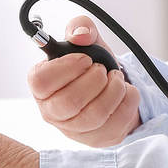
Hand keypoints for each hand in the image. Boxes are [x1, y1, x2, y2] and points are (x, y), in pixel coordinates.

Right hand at [27, 16, 142, 146]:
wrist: (112, 86)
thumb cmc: (92, 65)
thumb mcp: (88, 41)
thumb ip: (81, 28)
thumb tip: (80, 34)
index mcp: (42, 86)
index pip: (40, 81)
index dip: (65, 68)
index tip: (85, 59)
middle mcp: (52, 111)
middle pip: (69, 102)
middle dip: (94, 80)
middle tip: (103, 69)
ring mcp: (73, 130)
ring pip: (94, 115)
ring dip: (113, 90)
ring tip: (116, 78)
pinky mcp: (96, 139)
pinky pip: (116, 123)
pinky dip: (128, 101)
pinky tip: (126, 91)